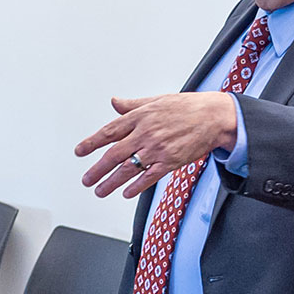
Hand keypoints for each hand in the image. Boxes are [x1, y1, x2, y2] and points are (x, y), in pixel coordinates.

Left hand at [75, 92, 240, 199]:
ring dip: (111, 182)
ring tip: (100, 191)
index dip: (92, 143)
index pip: (109, 131)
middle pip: (114, 154)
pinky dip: (136, 186)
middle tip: (86, 179)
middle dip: (97, 169)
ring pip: (128, 168)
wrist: (214, 116)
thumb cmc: (187, 107)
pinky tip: (125, 193)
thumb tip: (114, 102)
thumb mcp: (156, 100)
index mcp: (140, 117)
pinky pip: (149, 177)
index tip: (80, 151)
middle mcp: (145, 133)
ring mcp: (157, 149)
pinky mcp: (170, 161)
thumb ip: (132, 105)